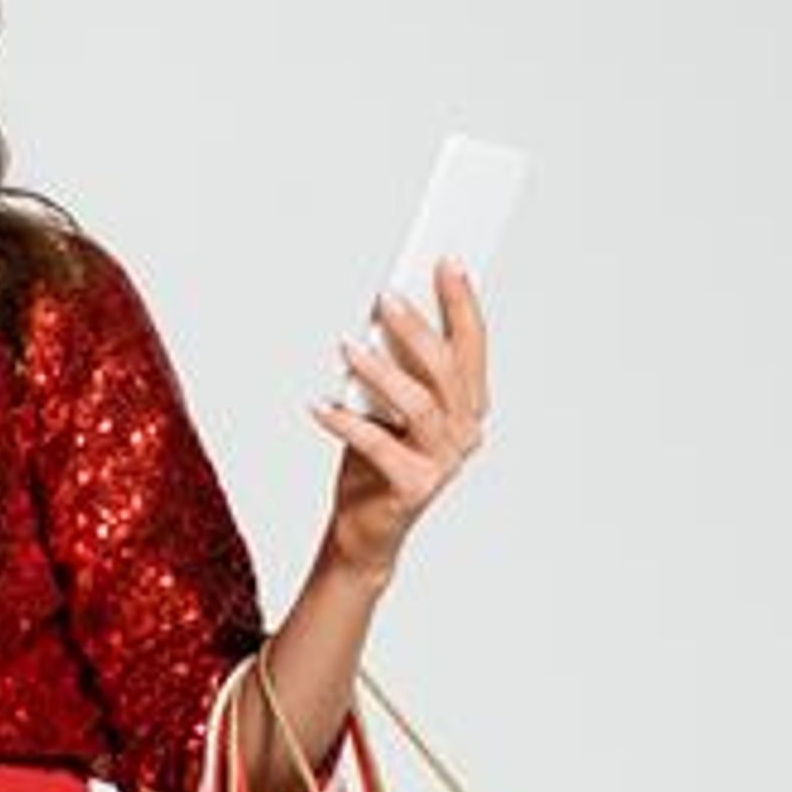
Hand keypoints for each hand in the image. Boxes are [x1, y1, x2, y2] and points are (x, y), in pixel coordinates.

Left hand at [309, 257, 490, 578]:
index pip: (473, 344)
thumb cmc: (375, 462)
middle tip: (386, 295)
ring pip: (421, 403)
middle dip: (417, 326)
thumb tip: (382, 311)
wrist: (364, 532)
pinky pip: (380, 445)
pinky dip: (345, 423)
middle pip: (447, 368)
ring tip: (346, 346)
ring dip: (381, 369)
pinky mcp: (416, 488)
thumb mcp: (386, 405)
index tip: (448, 260)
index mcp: (468, 405)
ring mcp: (445, 462)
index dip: (463, 301)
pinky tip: (318, 406)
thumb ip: (395, 366)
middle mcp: (466, 431)